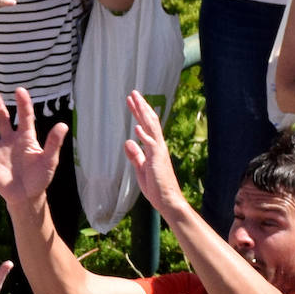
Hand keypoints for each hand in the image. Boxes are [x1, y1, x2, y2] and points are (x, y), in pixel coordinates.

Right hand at [0, 88, 65, 206]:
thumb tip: (63, 125)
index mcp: (25, 137)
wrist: (27, 197)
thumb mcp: (49, 160)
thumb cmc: (40, 178)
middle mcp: (9, 140)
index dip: (23, 104)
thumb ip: (54, 143)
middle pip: (2, 119)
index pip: (25, 116)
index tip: (19, 91)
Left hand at [123, 90, 185, 215]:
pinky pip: (151, 145)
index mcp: (154, 148)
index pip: (146, 126)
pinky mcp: (158, 160)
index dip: (138, 112)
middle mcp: (158, 146)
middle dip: (141, 106)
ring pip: (152, 128)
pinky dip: (144, 136)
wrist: (167, 200)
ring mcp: (159, 151)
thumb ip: (135, 155)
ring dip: (143, 113)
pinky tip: (136, 128)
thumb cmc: (156, 187)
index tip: (131, 101)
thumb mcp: (140, 169)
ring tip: (135, 100)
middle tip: (133, 93)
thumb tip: (127, 141)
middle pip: (150, 121)